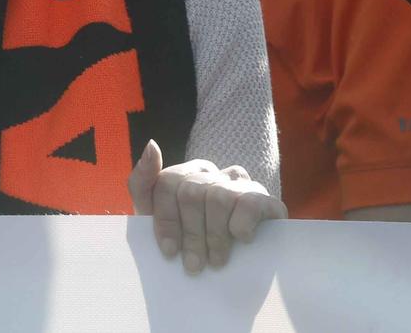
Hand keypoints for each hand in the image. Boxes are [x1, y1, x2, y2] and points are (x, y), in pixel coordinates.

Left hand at [128, 140, 284, 275]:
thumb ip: (144, 184)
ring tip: (216, 261)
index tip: (169, 252)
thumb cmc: (192, 240)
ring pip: (218, 198)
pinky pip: (248, 204)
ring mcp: (242, 185)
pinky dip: (240, 226)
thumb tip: (152, 145)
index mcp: (188, 175)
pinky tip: (241, 241)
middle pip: (192, 192)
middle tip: (194, 265)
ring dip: (214, 237)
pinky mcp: (266, 200)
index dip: (166, 220)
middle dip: (190, 234)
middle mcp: (215, 174)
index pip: (168, 182)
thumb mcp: (158, 219)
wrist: (241, 260)